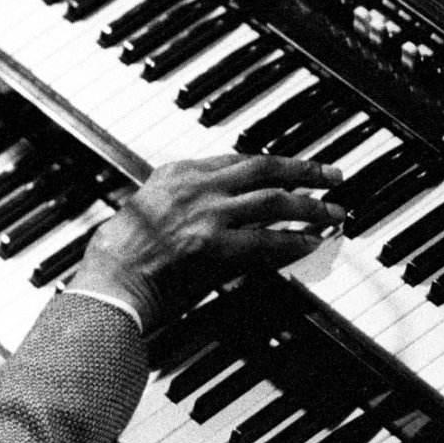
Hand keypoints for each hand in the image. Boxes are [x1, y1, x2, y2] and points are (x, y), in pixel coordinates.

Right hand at [69, 153, 345, 327]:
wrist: (109, 283)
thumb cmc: (118, 258)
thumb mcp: (144, 212)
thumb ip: (177, 203)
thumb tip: (205, 212)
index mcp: (175, 173)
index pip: (235, 159)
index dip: (271, 165)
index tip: (291, 170)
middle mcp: (194, 186)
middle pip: (263, 169)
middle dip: (304, 172)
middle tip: (331, 176)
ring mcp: (206, 215)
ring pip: (274, 201)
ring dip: (311, 207)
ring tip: (334, 212)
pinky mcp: (215, 247)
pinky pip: (267, 241)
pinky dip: (294, 242)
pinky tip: (313, 243)